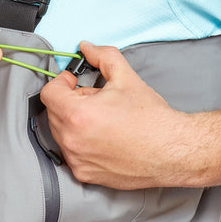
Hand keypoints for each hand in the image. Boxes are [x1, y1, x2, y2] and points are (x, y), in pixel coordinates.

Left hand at [40, 41, 189, 189]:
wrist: (172, 152)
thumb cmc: (152, 119)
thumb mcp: (126, 77)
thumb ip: (103, 56)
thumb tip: (87, 48)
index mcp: (77, 115)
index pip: (49, 93)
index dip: (61, 82)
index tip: (74, 82)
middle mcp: (72, 140)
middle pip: (54, 112)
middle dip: (70, 101)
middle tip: (95, 100)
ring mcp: (77, 159)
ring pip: (61, 133)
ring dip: (74, 122)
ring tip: (102, 120)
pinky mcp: (84, 174)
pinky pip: (71, 153)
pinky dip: (81, 143)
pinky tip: (104, 138)